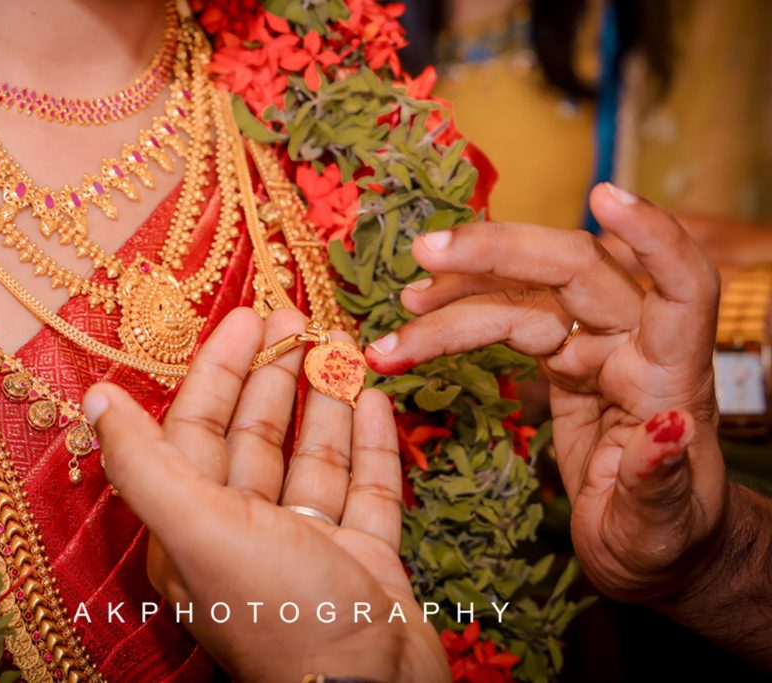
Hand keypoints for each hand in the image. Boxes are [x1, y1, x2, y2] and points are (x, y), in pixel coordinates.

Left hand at [83, 308, 448, 682]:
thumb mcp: (199, 529)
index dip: (218, 371)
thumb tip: (96, 399)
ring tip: (341, 345)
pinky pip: (363, 487)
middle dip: (274, 375)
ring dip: (324, 400)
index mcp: (194, 527)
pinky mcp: (361, 557)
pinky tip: (374, 400)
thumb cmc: (280, 610)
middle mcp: (243, 533)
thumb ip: (145, 463)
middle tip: (298, 318)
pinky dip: (368, 443)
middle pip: (256, 437)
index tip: (247, 319)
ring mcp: (307, 545)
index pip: (197, 430)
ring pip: (312, 457)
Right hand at [365, 183, 729, 606]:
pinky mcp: (562, 358)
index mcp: (670, 381)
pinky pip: (509, 319)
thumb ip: (660, 483)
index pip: (681, 287)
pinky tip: (418, 318)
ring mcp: (595, 347)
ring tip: (403, 303)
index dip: (651, 236)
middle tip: (427, 251)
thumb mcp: (657, 530)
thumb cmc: (664, 542)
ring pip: (526, 294)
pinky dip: (460, 318)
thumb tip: (668, 428)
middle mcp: (634, 347)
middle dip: (500, 253)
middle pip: (575, 271)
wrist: (652, 549)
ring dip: (461, 291)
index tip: (603, 196)